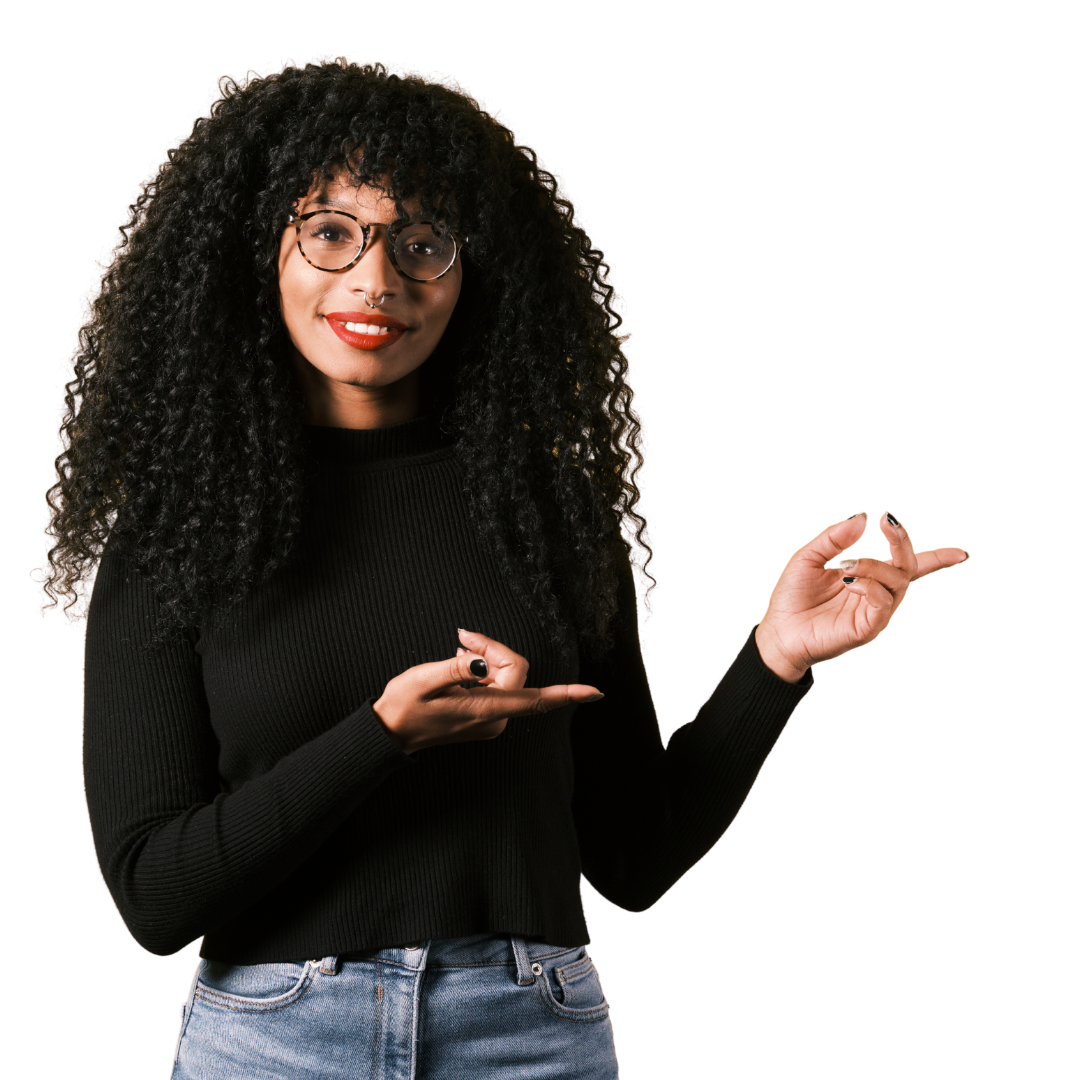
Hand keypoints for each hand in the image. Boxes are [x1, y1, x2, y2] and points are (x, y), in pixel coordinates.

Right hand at [372, 628, 603, 754]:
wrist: (389, 733)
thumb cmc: (403, 706)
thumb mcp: (424, 680)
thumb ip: (456, 669)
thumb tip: (481, 662)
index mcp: (486, 710)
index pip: (535, 699)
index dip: (567, 693)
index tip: (595, 692)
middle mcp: (496, 718)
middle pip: (515, 671)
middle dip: (492, 649)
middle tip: (461, 639)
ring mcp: (492, 719)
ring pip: (506, 675)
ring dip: (485, 658)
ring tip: (455, 654)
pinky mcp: (486, 717)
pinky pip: (496, 684)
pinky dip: (481, 670)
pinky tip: (460, 667)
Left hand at [756, 513, 968, 679]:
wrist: (778, 632)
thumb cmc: (793, 598)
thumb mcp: (809, 558)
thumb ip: (833, 538)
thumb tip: (860, 518)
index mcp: (868, 578)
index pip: (909, 566)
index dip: (938, 559)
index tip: (960, 552)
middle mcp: (877, 594)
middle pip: (908, 567)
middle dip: (903, 543)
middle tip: (889, 525)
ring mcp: (874, 612)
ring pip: (896, 581)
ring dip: (874, 565)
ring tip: (847, 564)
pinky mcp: (868, 628)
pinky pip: (883, 602)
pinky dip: (870, 585)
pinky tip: (849, 581)